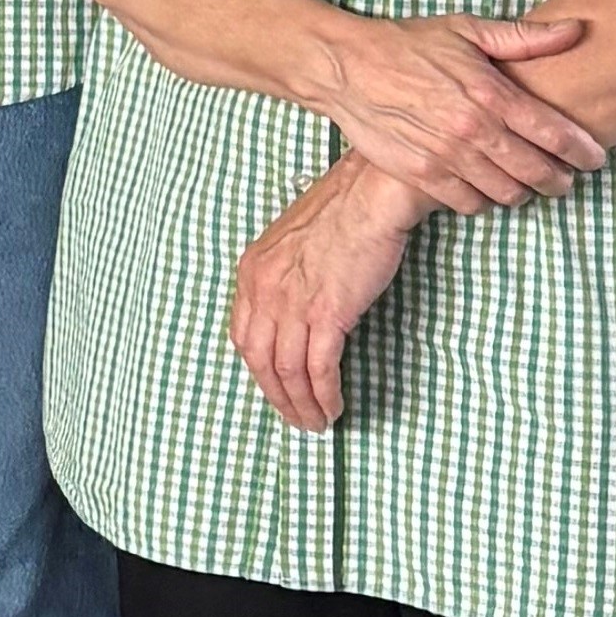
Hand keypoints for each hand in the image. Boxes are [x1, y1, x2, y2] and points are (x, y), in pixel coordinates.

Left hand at [231, 162, 424, 432]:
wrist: (372, 194)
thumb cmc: (344, 211)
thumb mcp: (293, 243)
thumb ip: (285, 278)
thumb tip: (295, 314)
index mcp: (252, 270)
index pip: (243, 335)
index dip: (259, 369)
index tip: (276, 388)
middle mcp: (264, 289)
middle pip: (258, 360)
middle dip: (277, 397)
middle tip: (297, 419)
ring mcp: (293, 302)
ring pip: (287, 371)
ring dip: (302, 404)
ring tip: (318, 422)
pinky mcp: (327, 311)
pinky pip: (318, 367)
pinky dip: (324, 394)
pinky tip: (334, 407)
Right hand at [313, 10, 602, 207]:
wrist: (346, 68)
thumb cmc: (407, 44)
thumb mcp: (467, 30)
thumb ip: (525, 38)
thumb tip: (576, 30)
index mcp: (490, 92)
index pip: (554, 133)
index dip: (583, 151)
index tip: (596, 159)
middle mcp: (473, 129)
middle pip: (536, 171)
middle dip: (560, 181)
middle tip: (566, 180)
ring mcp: (446, 156)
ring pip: (505, 193)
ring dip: (524, 193)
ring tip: (527, 185)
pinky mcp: (421, 174)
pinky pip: (468, 203)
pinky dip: (484, 201)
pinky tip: (486, 188)